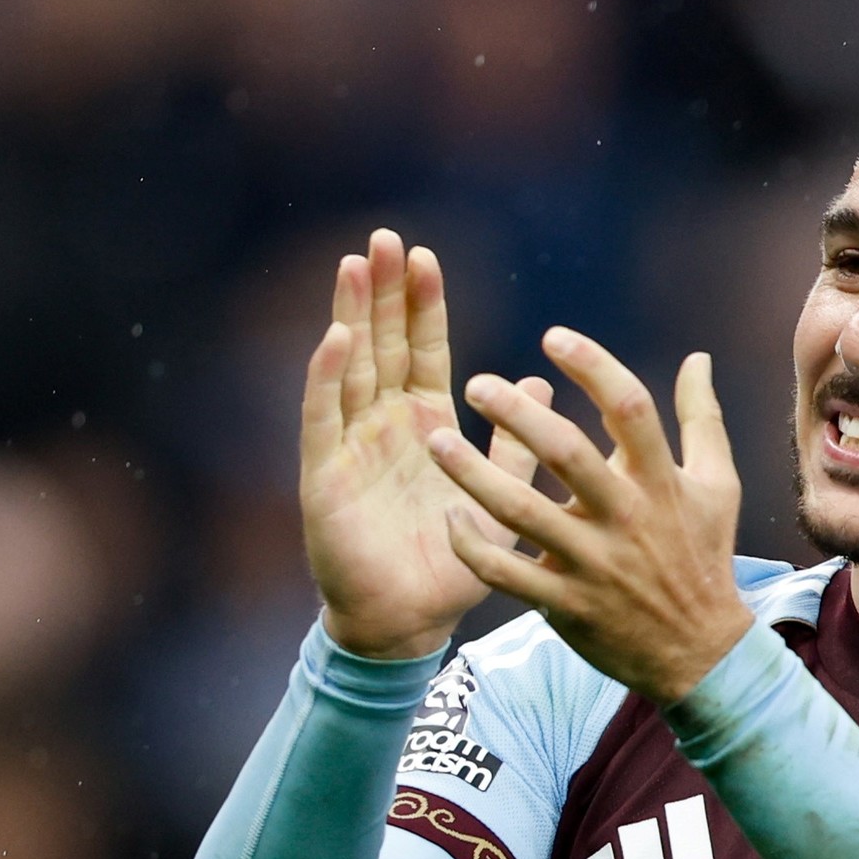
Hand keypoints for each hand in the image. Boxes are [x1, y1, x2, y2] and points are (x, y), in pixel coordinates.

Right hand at [300, 228, 549, 658]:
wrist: (410, 620)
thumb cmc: (451, 563)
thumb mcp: (501, 499)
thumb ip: (515, 445)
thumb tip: (534, 379)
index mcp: (427, 426)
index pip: (423, 350)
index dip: (421, 305)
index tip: (424, 256)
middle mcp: (385, 427)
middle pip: (381, 345)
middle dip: (382, 293)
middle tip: (386, 238)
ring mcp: (351, 447)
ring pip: (349, 369)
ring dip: (350, 317)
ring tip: (354, 265)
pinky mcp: (326, 477)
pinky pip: (324, 421)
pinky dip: (327, 380)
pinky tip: (335, 340)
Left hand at [424, 328, 752, 703]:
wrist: (699, 652)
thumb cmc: (703, 558)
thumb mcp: (718, 485)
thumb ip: (703, 419)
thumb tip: (697, 358)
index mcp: (660, 481)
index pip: (629, 408)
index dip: (591, 366)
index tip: (552, 338)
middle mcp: (625, 517)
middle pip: (567, 453)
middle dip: (518, 414)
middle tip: (477, 385)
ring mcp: (592, 563)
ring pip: (522, 513)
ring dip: (474, 475)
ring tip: (436, 442)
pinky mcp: (565, 604)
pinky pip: (506, 575)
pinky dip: (474, 548)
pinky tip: (450, 518)